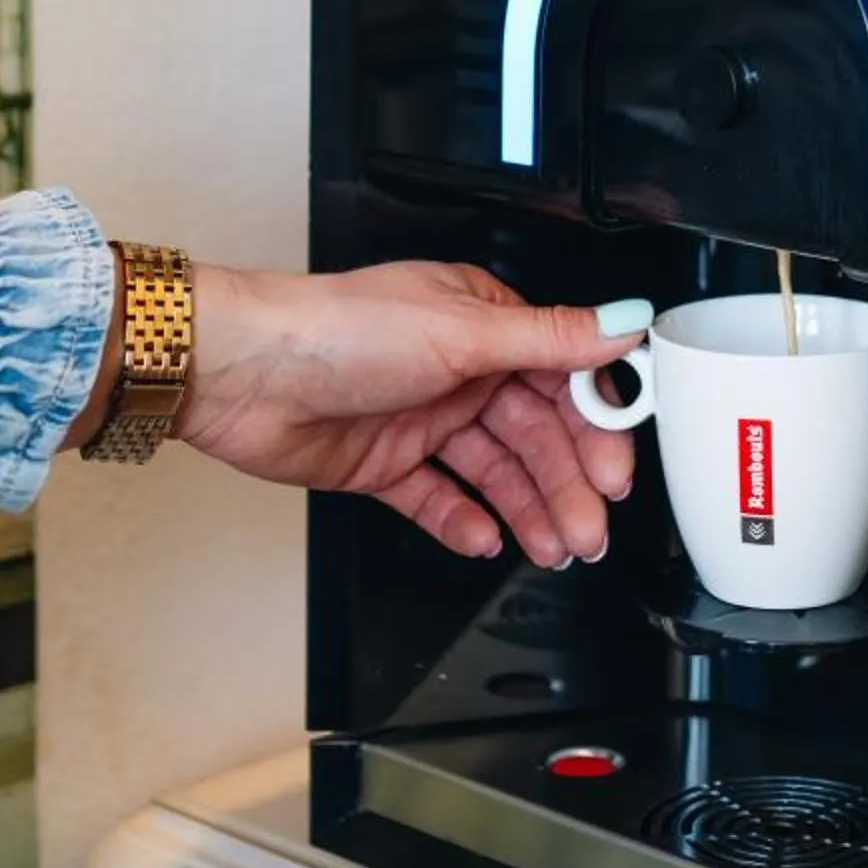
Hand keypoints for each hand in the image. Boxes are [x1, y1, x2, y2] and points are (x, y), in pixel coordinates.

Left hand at [166, 261, 651, 565]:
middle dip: (567, 482)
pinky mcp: (385, 463)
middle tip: (591, 528)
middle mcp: (458, 367)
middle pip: (534, 432)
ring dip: (528, 509)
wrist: (241, 375)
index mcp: (483, 322)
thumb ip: (550, 338)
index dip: (595, 425)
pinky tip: (487, 539)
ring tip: (554, 547)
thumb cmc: (337, 329)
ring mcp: (422, 417)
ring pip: (493, 471)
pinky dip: (465, 520)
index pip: (562, 377)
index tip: (618, 468)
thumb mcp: (460, 330)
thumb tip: (626, 320)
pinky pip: (439, 498)